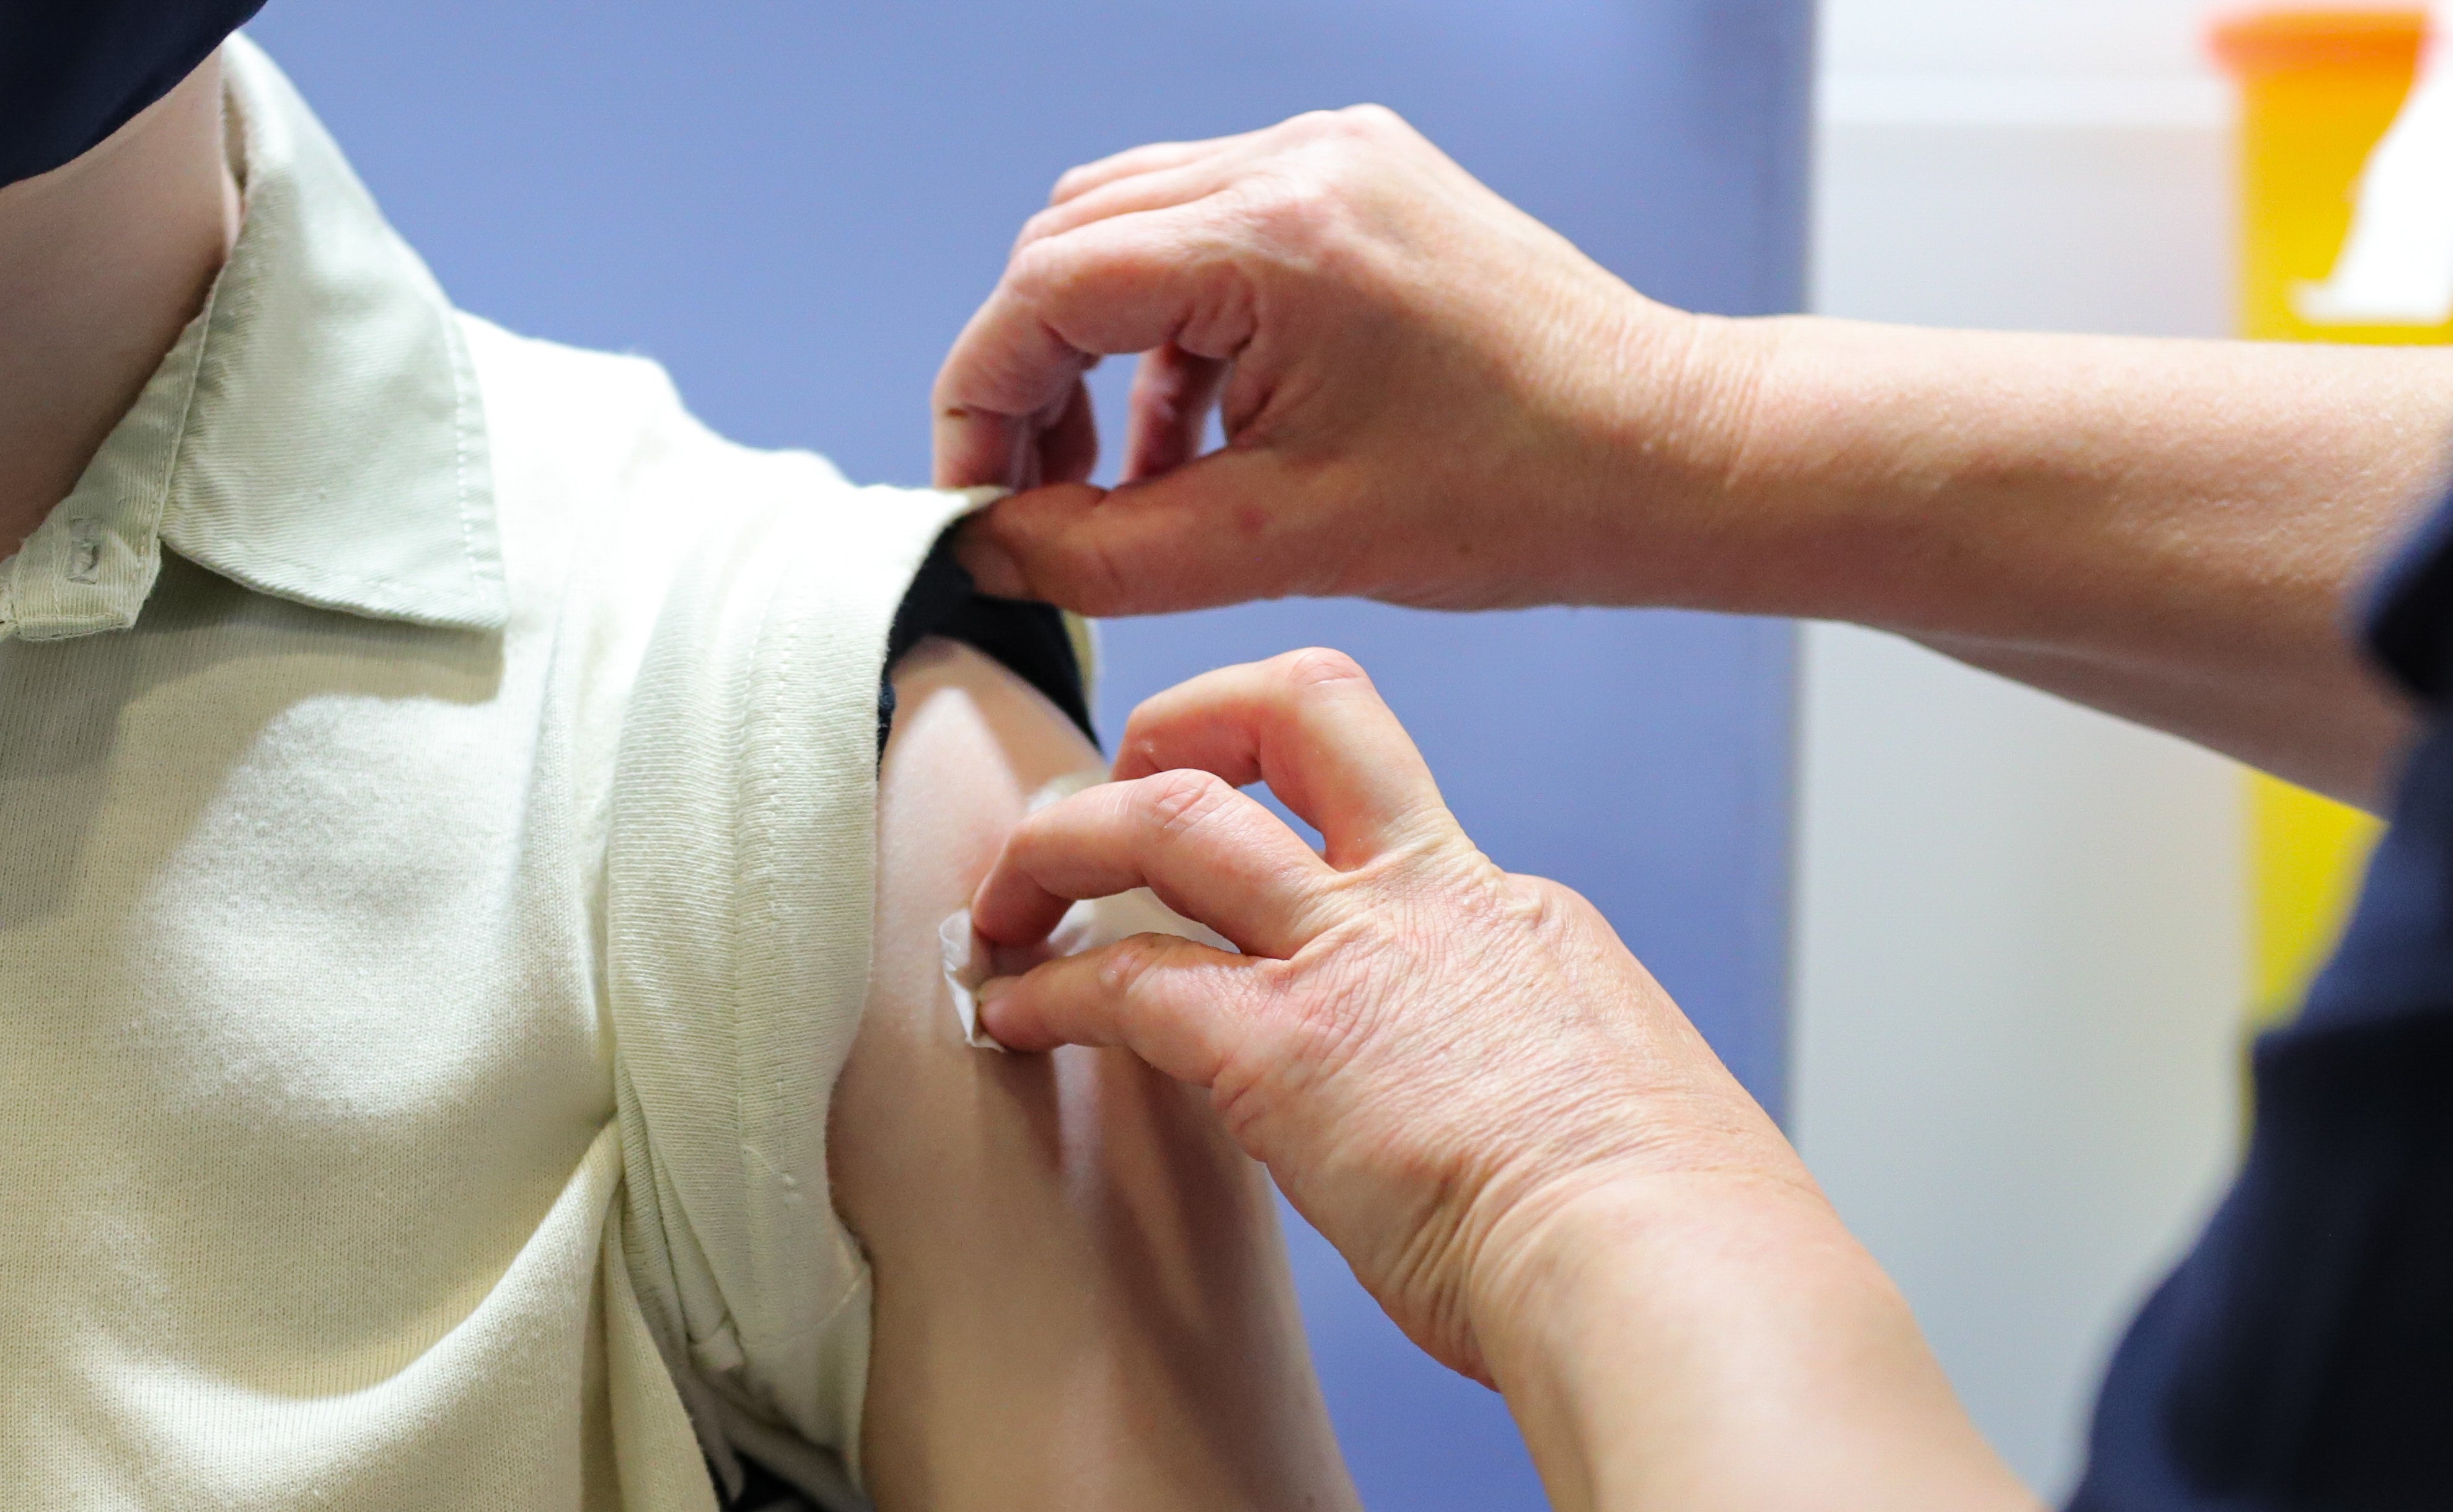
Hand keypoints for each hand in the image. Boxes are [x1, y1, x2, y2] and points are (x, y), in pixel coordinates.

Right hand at [932, 107, 1749, 615]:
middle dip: (1029, 374)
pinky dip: (1176, 335)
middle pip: (1074, 243)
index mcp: (1276, 232)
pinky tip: (1194, 440)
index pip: (1047, 288)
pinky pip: (1215, 241)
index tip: (974, 502)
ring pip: (1134, 232)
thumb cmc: (1518, 498)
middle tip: (1032, 498)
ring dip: (1099, 354)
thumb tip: (992, 552)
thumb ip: (1107, 552)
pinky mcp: (1364, 186)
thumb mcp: (1284, 543)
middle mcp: (1297, 162)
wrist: (1670, 455)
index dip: (981, 402)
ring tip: (1119, 480)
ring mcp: (1335, 160)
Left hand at [964, 648, 1804, 1381]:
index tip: (1266, 878)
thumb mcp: (1616, 1092)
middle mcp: (1428, 899)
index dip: (1308, 831)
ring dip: (1066, 838)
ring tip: (1008, 893)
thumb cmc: (1671, 1224)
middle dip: (1186, 720)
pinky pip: (1123, 983)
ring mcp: (1350, 959)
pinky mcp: (1279, 1050)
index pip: (1390, 816)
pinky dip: (1048, 991)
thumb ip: (1537, 1074)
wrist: (1669, 1268)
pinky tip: (1010, 1018)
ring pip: (1174, 815)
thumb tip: (1517, 1120)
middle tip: (1123, 775)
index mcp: (1513, 913)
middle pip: (1299, 712)